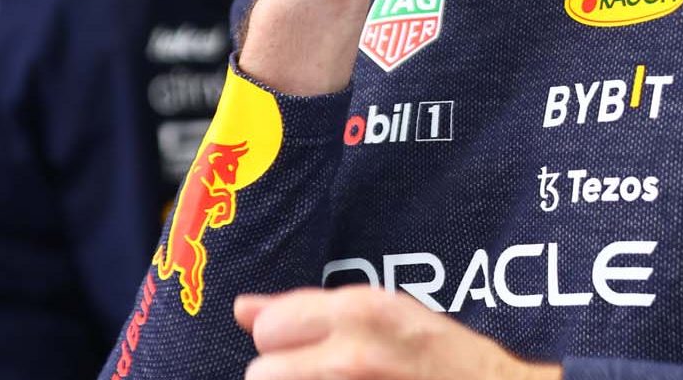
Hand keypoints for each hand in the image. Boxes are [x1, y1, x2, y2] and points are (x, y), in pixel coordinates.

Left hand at [236, 288, 560, 379]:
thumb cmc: (440, 355)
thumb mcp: (383, 314)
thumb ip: (308, 310)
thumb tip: (242, 308)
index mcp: (362, 310)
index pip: (270, 326)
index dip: (284, 338)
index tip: (307, 346)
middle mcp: (352, 354)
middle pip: (261, 372)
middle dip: (285, 373)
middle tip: (325, 373)